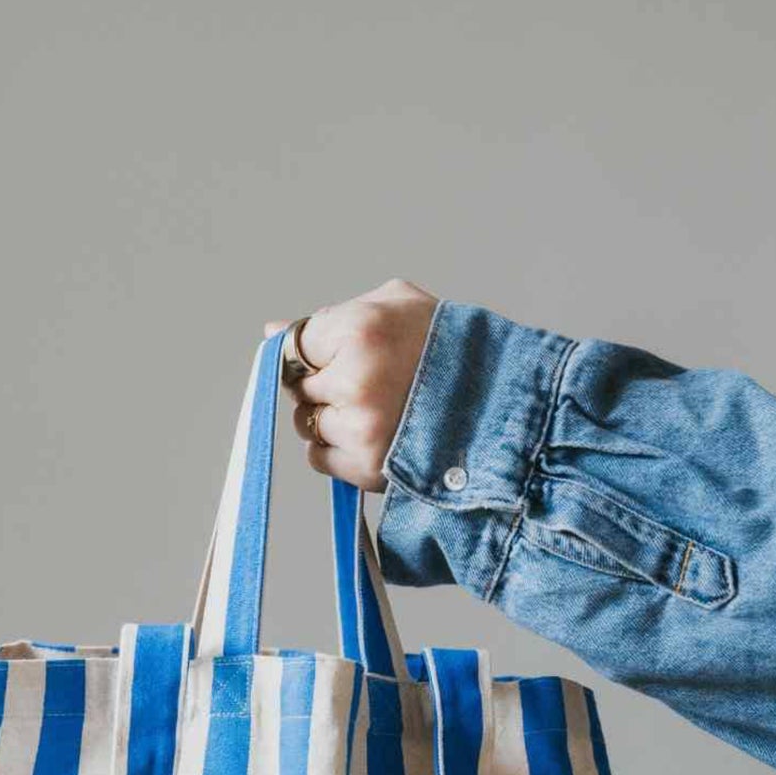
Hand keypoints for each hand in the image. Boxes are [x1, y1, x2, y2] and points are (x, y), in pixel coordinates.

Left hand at [265, 278, 437, 490]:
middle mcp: (355, 381)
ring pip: (306, 424)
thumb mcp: (395, 306)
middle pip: (298, 388)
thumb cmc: (447, 345)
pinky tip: (376, 435)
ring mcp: (360, 429)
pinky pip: (320, 459)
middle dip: (322, 384)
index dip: (314, 352)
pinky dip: (338, 451)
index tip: (336, 356)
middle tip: (368, 382)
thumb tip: (272, 331)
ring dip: (330, 419)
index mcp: (359, 330)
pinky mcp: (366, 468)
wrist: (502, 399)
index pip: (293, 346)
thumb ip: (332, 316)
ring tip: (379, 409)